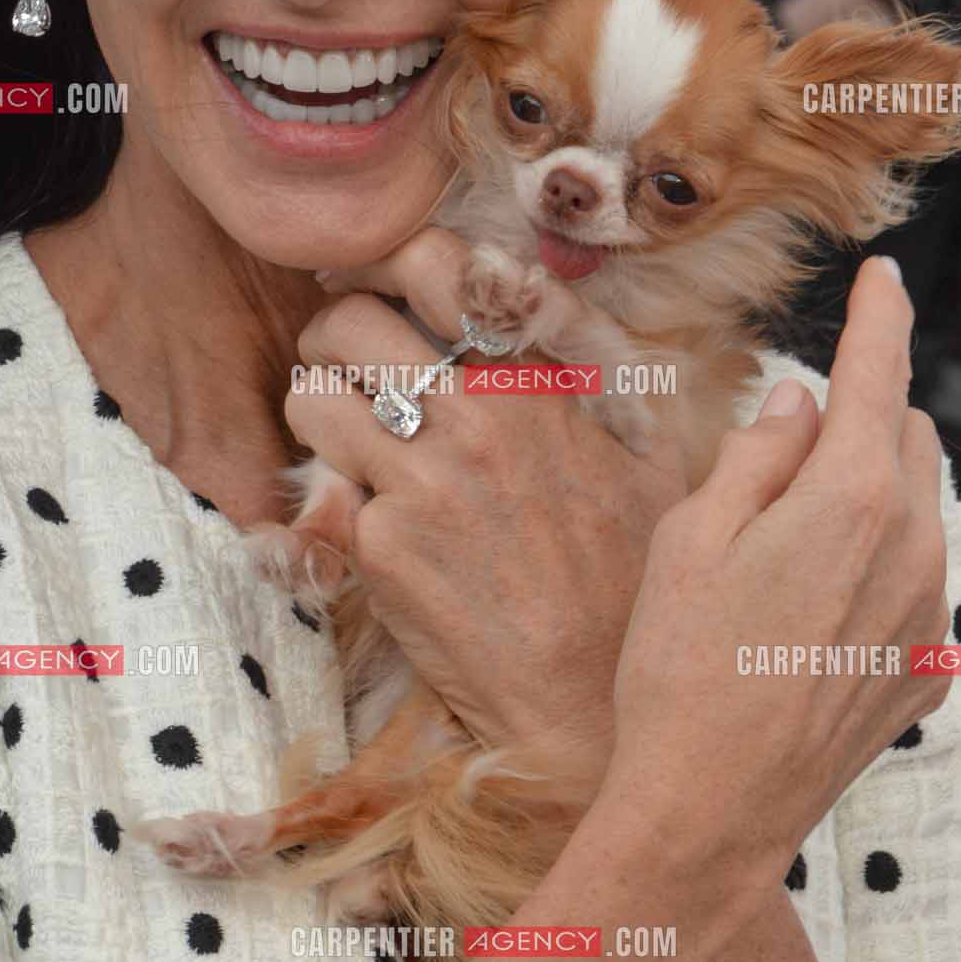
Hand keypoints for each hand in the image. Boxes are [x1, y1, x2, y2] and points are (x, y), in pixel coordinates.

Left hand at [287, 227, 687, 799]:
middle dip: (333, 339)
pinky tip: (383, 531)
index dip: (386, 262)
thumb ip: (602, 378)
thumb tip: (566, 317)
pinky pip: (327, 493)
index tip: (375, 282)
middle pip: (345, 322)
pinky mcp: (378, 547)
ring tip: (351, 443)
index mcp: (535, 382)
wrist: (591, 699)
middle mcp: (472, 417)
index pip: (435, 264)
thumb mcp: (650, 458)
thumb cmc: (629, 582)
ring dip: (320, 414)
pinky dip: (342, 503)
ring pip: (310, 400)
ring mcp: (417, 481)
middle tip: (350, 369)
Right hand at [601, 256, 951, 914]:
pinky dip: (877, 564)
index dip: (879, 314)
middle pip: (909, 438)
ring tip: (785, 540)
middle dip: (861, 418)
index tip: (880, 275)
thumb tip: (796, 407)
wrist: (708, 810)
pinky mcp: (924, 672)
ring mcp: (928, 616)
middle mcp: (915, 548)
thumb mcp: (691, 539)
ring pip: (920, 511)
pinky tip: (805, 610)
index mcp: (853, 498)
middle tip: (782, 449)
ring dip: (871, 493)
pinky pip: (916, 583)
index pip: (878, 373)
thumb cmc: (677, 669)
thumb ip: (754, 456)